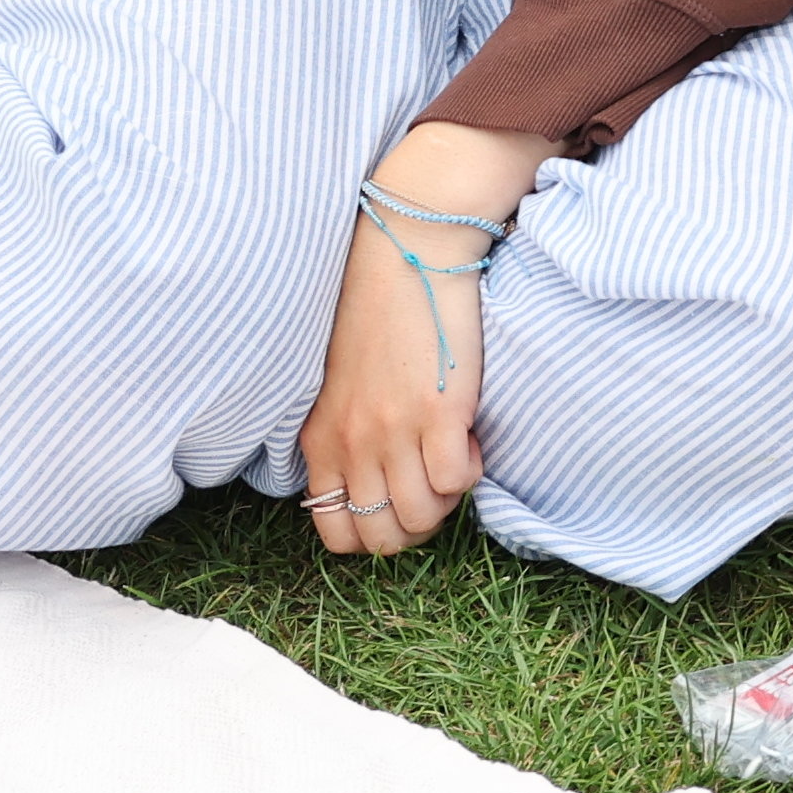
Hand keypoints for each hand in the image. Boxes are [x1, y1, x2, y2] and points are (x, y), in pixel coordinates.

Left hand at [301, 120, 550, 559]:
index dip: (375, 533)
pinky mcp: (438, 412)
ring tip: (452, 458)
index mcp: (322, 441)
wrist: (409, 254)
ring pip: (421, 518)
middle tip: (433, 486)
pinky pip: (457, 482)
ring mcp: (394, 432)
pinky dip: (470, 471)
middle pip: (382, 537)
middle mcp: (353, 444)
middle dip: (416, 526)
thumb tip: (372, 485)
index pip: (336, 535)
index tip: (399, 500)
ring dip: (447, 500)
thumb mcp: (341, 386)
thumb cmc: (381, 316)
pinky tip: (468, 435)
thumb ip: (346, 437)